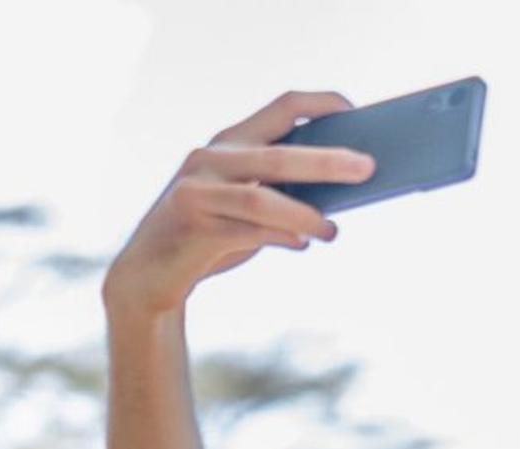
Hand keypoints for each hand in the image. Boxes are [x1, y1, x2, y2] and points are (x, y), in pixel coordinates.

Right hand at [101, 92, 374, 322]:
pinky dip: (278, 239)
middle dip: (327, 161)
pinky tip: (301, 246)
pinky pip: (245, 233)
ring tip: (333, 232)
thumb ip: (280, 192)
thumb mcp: (245, 204)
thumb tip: (341, 195)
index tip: (355, 111)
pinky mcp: (192, 227)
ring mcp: (198, 191)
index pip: (282, 107)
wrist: (151, 272)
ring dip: (304, 215)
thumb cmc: (211, 234)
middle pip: (278, 155)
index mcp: (231, 142)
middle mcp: (211, 158)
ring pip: (261, 199)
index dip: (322, 105)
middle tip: (368, 168)